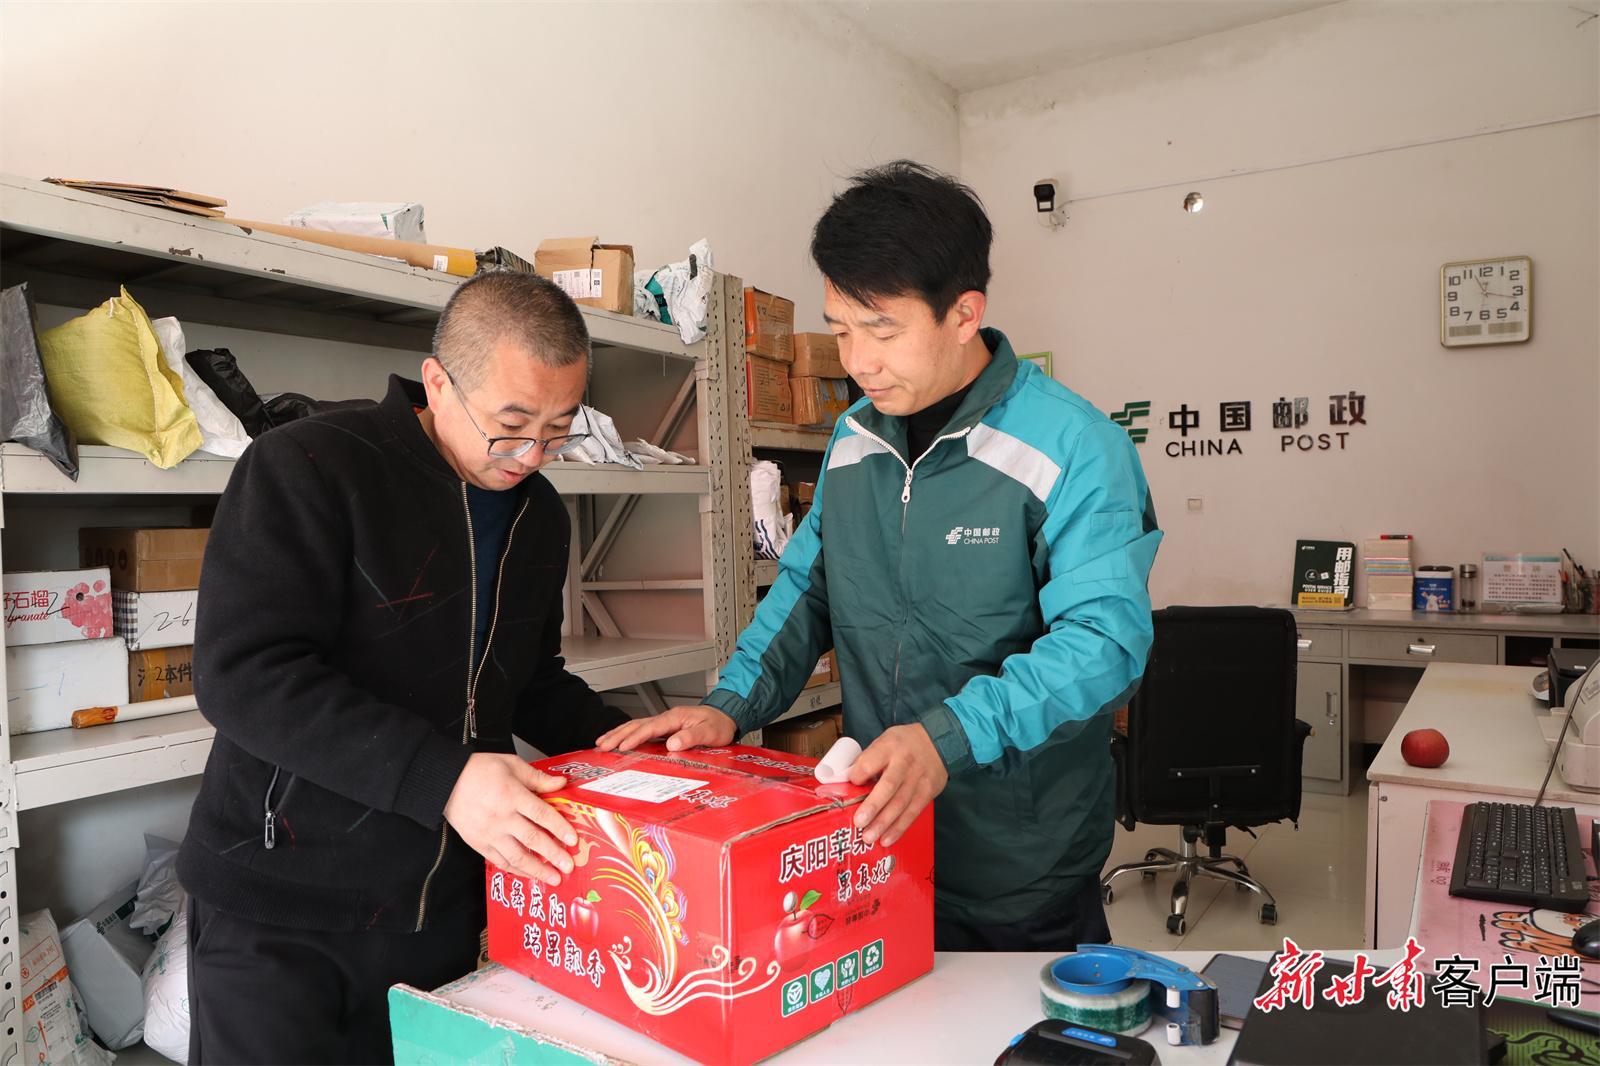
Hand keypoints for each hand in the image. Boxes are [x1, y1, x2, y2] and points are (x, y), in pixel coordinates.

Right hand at [445, 753, 575, 886]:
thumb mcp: (511, 764)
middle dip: (554, 855)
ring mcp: (490, 833)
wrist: (446, 782)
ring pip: (517, 856)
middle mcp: (502, 818)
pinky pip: (500, 861)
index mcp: (512, 795)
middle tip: (569, 867)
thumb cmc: (479, 770)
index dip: (559, 828)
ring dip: (537, 870)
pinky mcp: (479, 843)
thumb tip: (561, 784)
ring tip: (553, 878)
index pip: (542, 815)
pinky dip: (516, 870)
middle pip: (533, 839)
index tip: (573, 840)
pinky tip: (529, 874)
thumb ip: (537, 777)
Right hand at [595, 705, 736, 752]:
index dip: (635, 737)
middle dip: (618, 735)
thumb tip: (672, 743)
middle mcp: (667, 717)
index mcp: (675, 717)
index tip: (622, 747)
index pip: (650, 727)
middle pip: (637, 724)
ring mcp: (664, 722)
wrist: (726, 717)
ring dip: (618, 733)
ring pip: (636, 725)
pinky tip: (619, 740)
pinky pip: (642, 729)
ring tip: (602, 742)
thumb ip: (692, 737)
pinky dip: (627, 734)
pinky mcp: (665, 727)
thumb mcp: (710, 732)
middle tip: (602, 746)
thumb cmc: (719, 725)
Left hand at [848, 723, 947, 846]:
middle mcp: (904, 763)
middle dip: (873, 806)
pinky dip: (899, 828)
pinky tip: (887, 839)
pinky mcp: (928, 792)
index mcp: (889, 746)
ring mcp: (918, 779)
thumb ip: (869, 759)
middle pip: (888, 786)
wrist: (939, 741)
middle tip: (859, 822)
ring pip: (901, 804)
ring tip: (869, 837)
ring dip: (884, 823)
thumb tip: (849, 784)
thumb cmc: (903, 744)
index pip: (870, 762)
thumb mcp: (885, 740)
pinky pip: (912, 813)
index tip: (851, 785)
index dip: (858, 775)